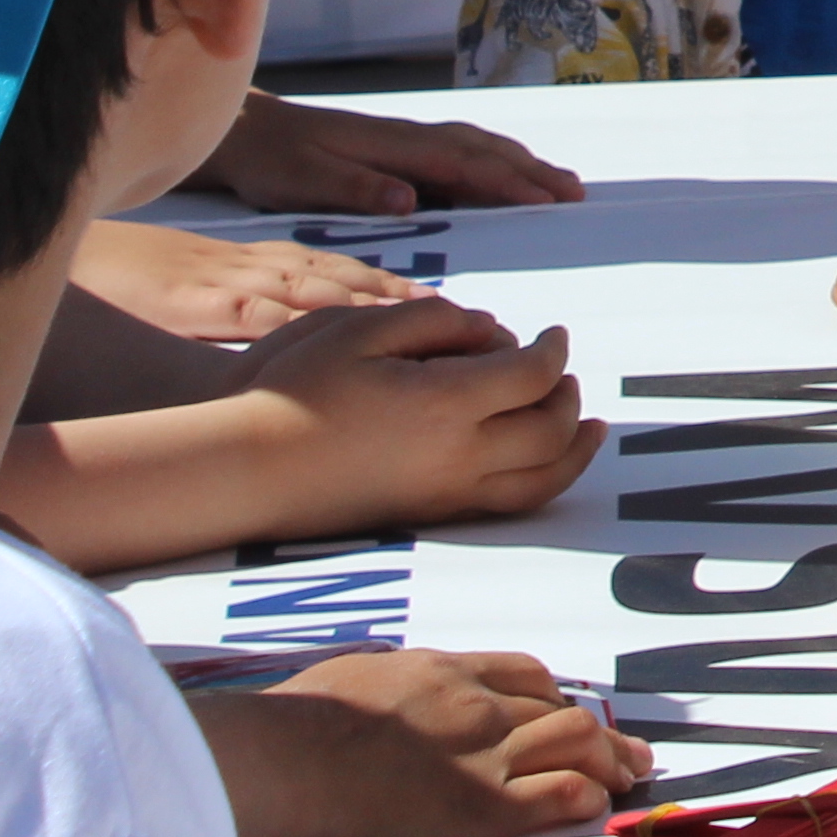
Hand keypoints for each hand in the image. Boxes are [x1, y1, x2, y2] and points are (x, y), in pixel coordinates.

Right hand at [73, 217, 424, 341]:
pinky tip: (342, 324)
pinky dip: (305, 315)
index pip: (349, 276)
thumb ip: (254, 308)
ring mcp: (233, 282)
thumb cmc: (135, 285)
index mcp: (266, 264)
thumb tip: (306, 340)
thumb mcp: (207, 294)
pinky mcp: (201, 301)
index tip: (458, 315)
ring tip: (433, 319)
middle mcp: (260, 267)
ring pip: (320, 288)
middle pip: (350, 280)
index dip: (402, 293)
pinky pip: (262, 308)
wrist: (70, 256)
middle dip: (410, 301)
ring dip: (378, 304)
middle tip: (472, 322)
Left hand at [189, 92, 585, 214]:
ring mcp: (405, 140)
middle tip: (576, 194)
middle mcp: (408, 138)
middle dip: (533, 171)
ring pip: (477, 146)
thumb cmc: (271, 162)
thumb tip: (410, 200)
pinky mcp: (397, 149)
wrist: (245, 132)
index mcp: (393, 148)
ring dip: (521, 163)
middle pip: (484, 150)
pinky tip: (503, 174)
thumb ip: (355, 190)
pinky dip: (494, 160)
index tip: (549, 202)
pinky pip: (460, 152)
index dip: (509, 183)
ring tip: (558, 183)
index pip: (464, 164)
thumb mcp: (303, 182)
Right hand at [201, 646, 646, 836]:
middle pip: (559, 709)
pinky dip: (585, 798)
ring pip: (574, 741)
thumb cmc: (289, 726)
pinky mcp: (481, 807)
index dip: (554, 696)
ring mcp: (483, 754)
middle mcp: (474, 705)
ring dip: (609, 760)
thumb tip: (368, 695)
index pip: (521, 674)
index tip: (566, 713)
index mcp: (439, 672)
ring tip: (628, 776)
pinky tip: (597, 807)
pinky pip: (556, 795)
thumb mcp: (343, 681)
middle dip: (599, 731)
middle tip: (626, 749)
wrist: (283, 761)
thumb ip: (378, 687)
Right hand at [231, 301, 607, 539]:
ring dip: (574, 448)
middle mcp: (457, 456)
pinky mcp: (428, 515)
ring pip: (541, 479)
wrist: (247, 468)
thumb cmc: (296, 391)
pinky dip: (545, 481)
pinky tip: (547, 461)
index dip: (553, 348)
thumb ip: (437, 321)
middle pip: (549, 428)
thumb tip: (492, 330)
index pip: (532, 374)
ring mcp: (445, 493)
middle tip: (562, 370)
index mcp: (445, 403)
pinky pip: (509, 505)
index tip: (554, 332)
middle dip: (567, 394)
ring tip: (589, 424)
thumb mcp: (363, 329)